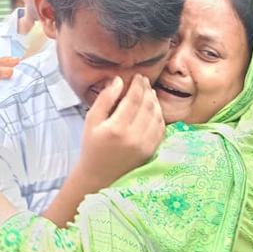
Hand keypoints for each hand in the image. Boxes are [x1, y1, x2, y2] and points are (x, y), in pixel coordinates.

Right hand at [76, 75, 164, 189]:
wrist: (99, 175)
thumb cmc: (92, 146)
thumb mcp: (91, 121)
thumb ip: (104, 99)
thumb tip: (118, 80)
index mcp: (116, 128)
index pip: (133, 99)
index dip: (138, 85)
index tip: (138, 76)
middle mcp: (133, 137)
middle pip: (147, 105)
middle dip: (147, 90)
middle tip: (145, 80)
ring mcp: (145, 145)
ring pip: (157, 116)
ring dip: (155, 101)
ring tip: (149, 92)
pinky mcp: (151, 151)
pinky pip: (161, 129)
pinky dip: (159, 116)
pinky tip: (154, 109)